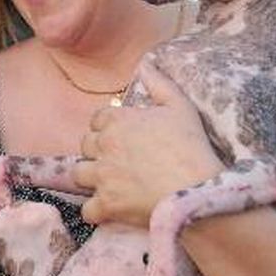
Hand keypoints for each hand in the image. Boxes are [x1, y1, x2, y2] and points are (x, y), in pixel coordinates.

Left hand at [76, 62, 222, 227]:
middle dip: (98, 152)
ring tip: (109, 184)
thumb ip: (159, 83)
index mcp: (117, 120)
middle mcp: (103, 146)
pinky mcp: (106, 204)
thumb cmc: (191, 146)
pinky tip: (109, 210)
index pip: (97, 120)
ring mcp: (102, 176)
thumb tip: (145, 64)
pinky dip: (96, 211)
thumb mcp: (180, 106)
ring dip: (91, 179)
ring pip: (79, 175)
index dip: (108, 128)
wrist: (196, 189)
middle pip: (85, 146)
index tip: (123, 137)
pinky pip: (87, 210)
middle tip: (118, 161)